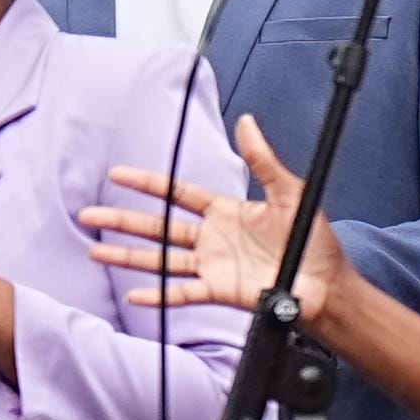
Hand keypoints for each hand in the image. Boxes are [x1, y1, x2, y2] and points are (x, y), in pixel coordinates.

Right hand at [80, 115, 342, 324]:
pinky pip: (182, 294)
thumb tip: (247, 123)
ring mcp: (212, 266)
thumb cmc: (315, 242)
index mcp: (225, 212)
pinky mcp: (219, 292)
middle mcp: (212, 239)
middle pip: (158, 227)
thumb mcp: (291, 193)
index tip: (118, 175)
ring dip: (128, 256)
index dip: (148, 183)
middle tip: (90, 216)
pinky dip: (160, 296)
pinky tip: (137, 296)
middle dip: (122, 220)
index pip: (177, 194)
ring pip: (160, 260)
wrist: (329, 286)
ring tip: (97, 252)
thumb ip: (263, 161)